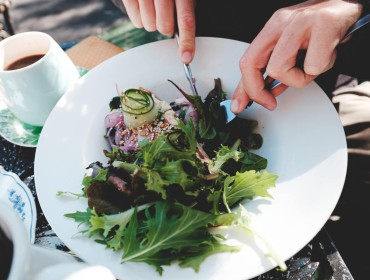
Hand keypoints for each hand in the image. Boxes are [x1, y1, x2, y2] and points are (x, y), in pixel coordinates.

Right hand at [122, 0, 195, 63]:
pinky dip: (140, 19)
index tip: (186, 58)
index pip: (186, 19)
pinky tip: (143, 5)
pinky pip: (136, 22)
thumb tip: (186, 40)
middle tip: (164, 13)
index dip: (187, 41)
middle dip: (165, 26)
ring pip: (149, 26)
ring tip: (153, 6)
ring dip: (152, 22)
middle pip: (164, 27)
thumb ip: (185, 11)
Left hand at [231, 0, 362, 112]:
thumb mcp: (290, 47)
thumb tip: (262, 93)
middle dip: (258, 91)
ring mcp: (301, 22)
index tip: (242, 104)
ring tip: (310, 67)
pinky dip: (321, 69)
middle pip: (252, 64)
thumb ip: (273, 69)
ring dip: (297, 79)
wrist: (345, 6)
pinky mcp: (323, 25)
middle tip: (270, 101)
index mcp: (272, 28)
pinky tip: (326, 56)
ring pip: (280, 68)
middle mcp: (282, 22)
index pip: (246, 61)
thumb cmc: (319, 29)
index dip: (244, 89)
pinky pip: (313, 66)